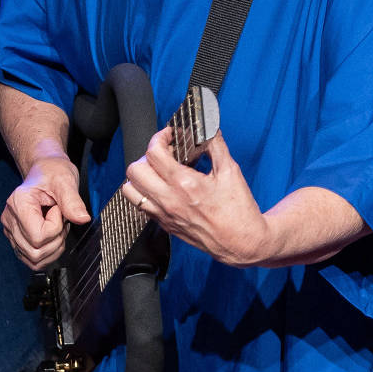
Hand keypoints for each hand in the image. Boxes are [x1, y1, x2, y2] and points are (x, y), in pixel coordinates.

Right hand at [3, 154, 91, 271]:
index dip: (56, 227)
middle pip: (36, 251)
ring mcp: (11, 231)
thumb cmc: (52, 173)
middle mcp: (10, 219)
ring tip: (56, 226)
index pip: (38, 236)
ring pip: (35, 259)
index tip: (58, 210)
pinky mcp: (17, 240)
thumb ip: (72, 200)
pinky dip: (48, 253)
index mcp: (18, 202)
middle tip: (60, 218)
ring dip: (53, 247)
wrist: (45, 172)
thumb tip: (83, 219)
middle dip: (56, 239)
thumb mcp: (65, 181)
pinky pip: (33, 260)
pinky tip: (52, 236)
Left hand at [122, 129, 272, 266]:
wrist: (242, 243)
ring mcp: (164, 215)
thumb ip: (216, 145)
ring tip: (158, 171)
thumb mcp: (230, 171)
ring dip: (140, 176)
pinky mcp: (165, 225)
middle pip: (135, 170)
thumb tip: (208, 128)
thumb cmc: (239, 211)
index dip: (159, 137)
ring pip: (130, 190)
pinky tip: (163, 188)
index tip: (170, 135)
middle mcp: (169, 200)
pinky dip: (145, 192)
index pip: (154, 153)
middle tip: (164, 153)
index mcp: (185, 184)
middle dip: (147, 155)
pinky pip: (140, 206)